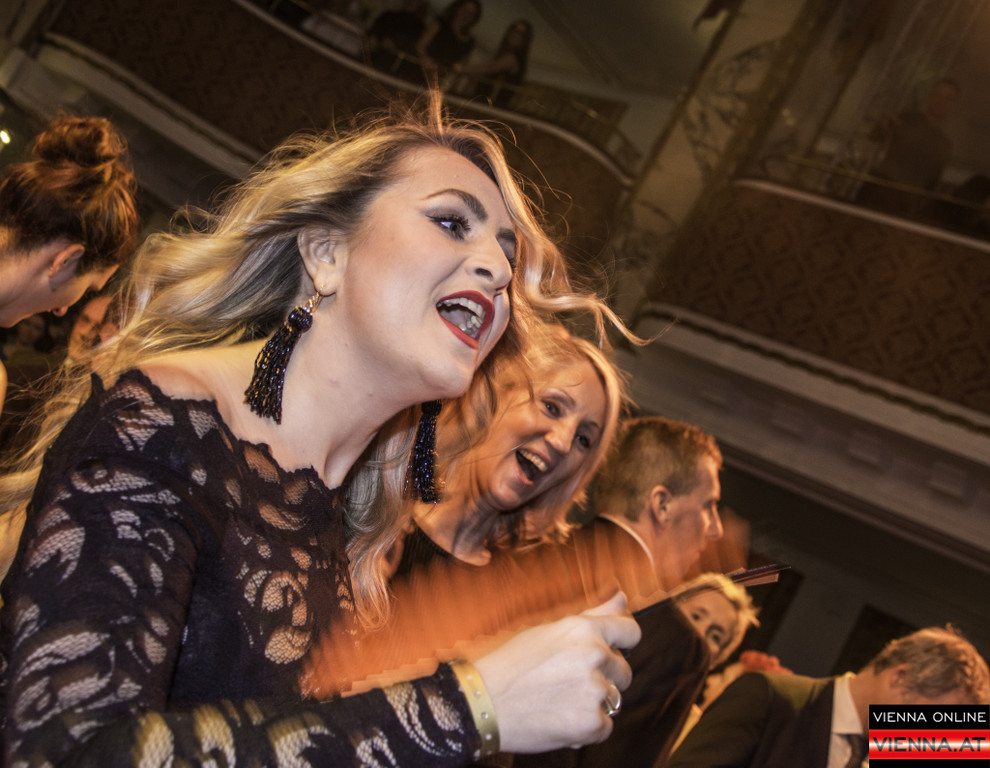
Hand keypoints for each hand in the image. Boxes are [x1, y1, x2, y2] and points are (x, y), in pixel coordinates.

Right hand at [472, 592, 640, 752]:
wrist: (479, 702)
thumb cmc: (509, 664)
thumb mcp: (547, 630)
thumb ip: (592, 615)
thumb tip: (622, 597)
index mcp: (583, 629)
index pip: (631, 632)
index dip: (623, 644)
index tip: (613, 651)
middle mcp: (594, 655)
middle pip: (623, 671)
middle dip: (603, 679)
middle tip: (567, 682)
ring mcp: (594, 689)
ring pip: (614, 700)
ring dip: (593, 704)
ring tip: (558, 700)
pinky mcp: (591, 722)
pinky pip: (605, 727)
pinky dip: (586, 728)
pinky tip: (559, 718)